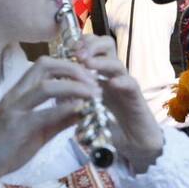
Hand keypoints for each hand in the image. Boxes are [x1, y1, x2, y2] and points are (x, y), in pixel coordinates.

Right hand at [0, 57, 101, 187]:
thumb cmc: (7, 148)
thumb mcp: (40, 131)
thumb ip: (61, 119)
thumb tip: (85, 110)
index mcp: (20, 92)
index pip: (45, 65)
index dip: (70, 65)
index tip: (90, 76)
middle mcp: (15, 95)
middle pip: (45, 66)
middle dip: (74, 69)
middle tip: (95, 81)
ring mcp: (14, 109)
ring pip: (45, 86)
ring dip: (74, 86)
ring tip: (95, 94)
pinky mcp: (14, 127)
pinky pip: (42, 113)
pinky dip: (64, 108)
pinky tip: (80, 109)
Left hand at [76, 35, 163, 172]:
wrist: (134, 144)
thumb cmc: (110, 126)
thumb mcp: (85, 110)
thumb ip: (72, 98)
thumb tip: (52, 90)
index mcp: (99, 74)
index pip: (92, 47)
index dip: (80, 43)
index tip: (66, 49)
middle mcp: (113, 75)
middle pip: (107, 45)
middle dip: (92, 44)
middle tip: (78, 53)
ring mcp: (125, 85)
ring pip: (117, 64)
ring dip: (102, 61)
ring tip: (88, 63)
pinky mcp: (137, 98)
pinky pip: (131, 85)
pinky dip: (122, 82)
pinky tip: (112, 83)